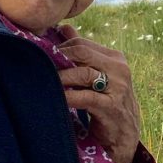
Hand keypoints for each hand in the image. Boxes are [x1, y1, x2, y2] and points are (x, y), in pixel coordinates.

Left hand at [55, 23, 140, 162]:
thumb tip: (63, 28)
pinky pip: (85, 97)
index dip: (60, 48)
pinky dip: (68, 96)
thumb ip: (83, 52)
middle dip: (58, 58)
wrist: (125, 135)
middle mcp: (120, 69)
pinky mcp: (111, 106)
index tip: (42, 55)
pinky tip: (57, 98)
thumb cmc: (107, 102)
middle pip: (82, 53)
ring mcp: (118, 88)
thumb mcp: (98, 75)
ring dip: (61, 77)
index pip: (82, 43)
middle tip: (38, 65)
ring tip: (44, 81)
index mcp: (115, 58)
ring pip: (83, 73)